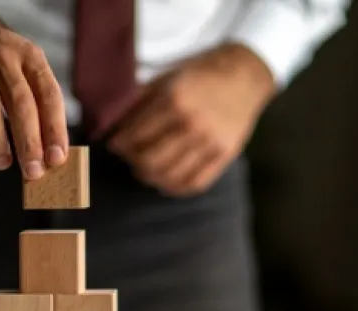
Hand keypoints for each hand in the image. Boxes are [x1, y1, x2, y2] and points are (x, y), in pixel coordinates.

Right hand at [0, 7, 67, 179]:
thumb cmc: (1, 61)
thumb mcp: (26, 68)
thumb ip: (38, 104)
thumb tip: (50, 152)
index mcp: (31, 59)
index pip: (49, 96)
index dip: (55, 129)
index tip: (57, 158)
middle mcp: (5, 60)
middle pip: (21, 105)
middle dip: (28, 143)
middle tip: (32, 171)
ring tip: (2, 163)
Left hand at [110, 43, 275, 196]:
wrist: (245, 75)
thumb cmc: (200, 74)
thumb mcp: (167, 78)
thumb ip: (139, 102)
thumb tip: (112, 124)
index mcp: (174, 101)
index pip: (136, 135)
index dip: (119, 145)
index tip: (114, 145)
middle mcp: (192, 124)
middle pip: (150, 161)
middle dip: (134, 162)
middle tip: (130, 157)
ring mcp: (211, 142)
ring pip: (170, 176)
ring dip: (151, 177)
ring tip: (145, 169)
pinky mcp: (225, 155)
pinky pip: (195, 183)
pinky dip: (176, 188)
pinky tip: (166, 181)